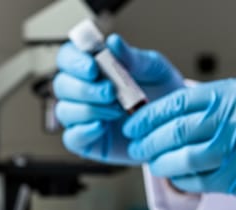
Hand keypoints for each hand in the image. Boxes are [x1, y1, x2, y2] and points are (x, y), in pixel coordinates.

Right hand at [53, 34, 183, 163]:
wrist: (174, 125)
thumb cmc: (162, 94)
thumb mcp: (154, 70)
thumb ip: (133, 58)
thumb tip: (113, 42)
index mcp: (94, 68)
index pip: (68, 58)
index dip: (74, 61)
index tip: (93, 67)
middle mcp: (83, 91)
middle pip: (61, 85)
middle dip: (84, 88)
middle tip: (110, 91)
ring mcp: (82, 117)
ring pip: (65, 110)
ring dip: (89, 109)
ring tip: (117, 110)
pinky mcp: (86, 140)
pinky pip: (72, 137)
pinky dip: (84, 131)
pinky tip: (102, 126)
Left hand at [123, 78, 235, 207]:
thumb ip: (217, 106)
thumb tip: (168, 117)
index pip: (179, 102)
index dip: (149, 116)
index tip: (133, 126)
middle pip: (175, 132)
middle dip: (147, 143)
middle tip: (136, 149)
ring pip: (183, 160)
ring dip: (161, 165)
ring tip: (154, 165)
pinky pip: (200, 182)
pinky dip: (182, 181)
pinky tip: (177, 179)